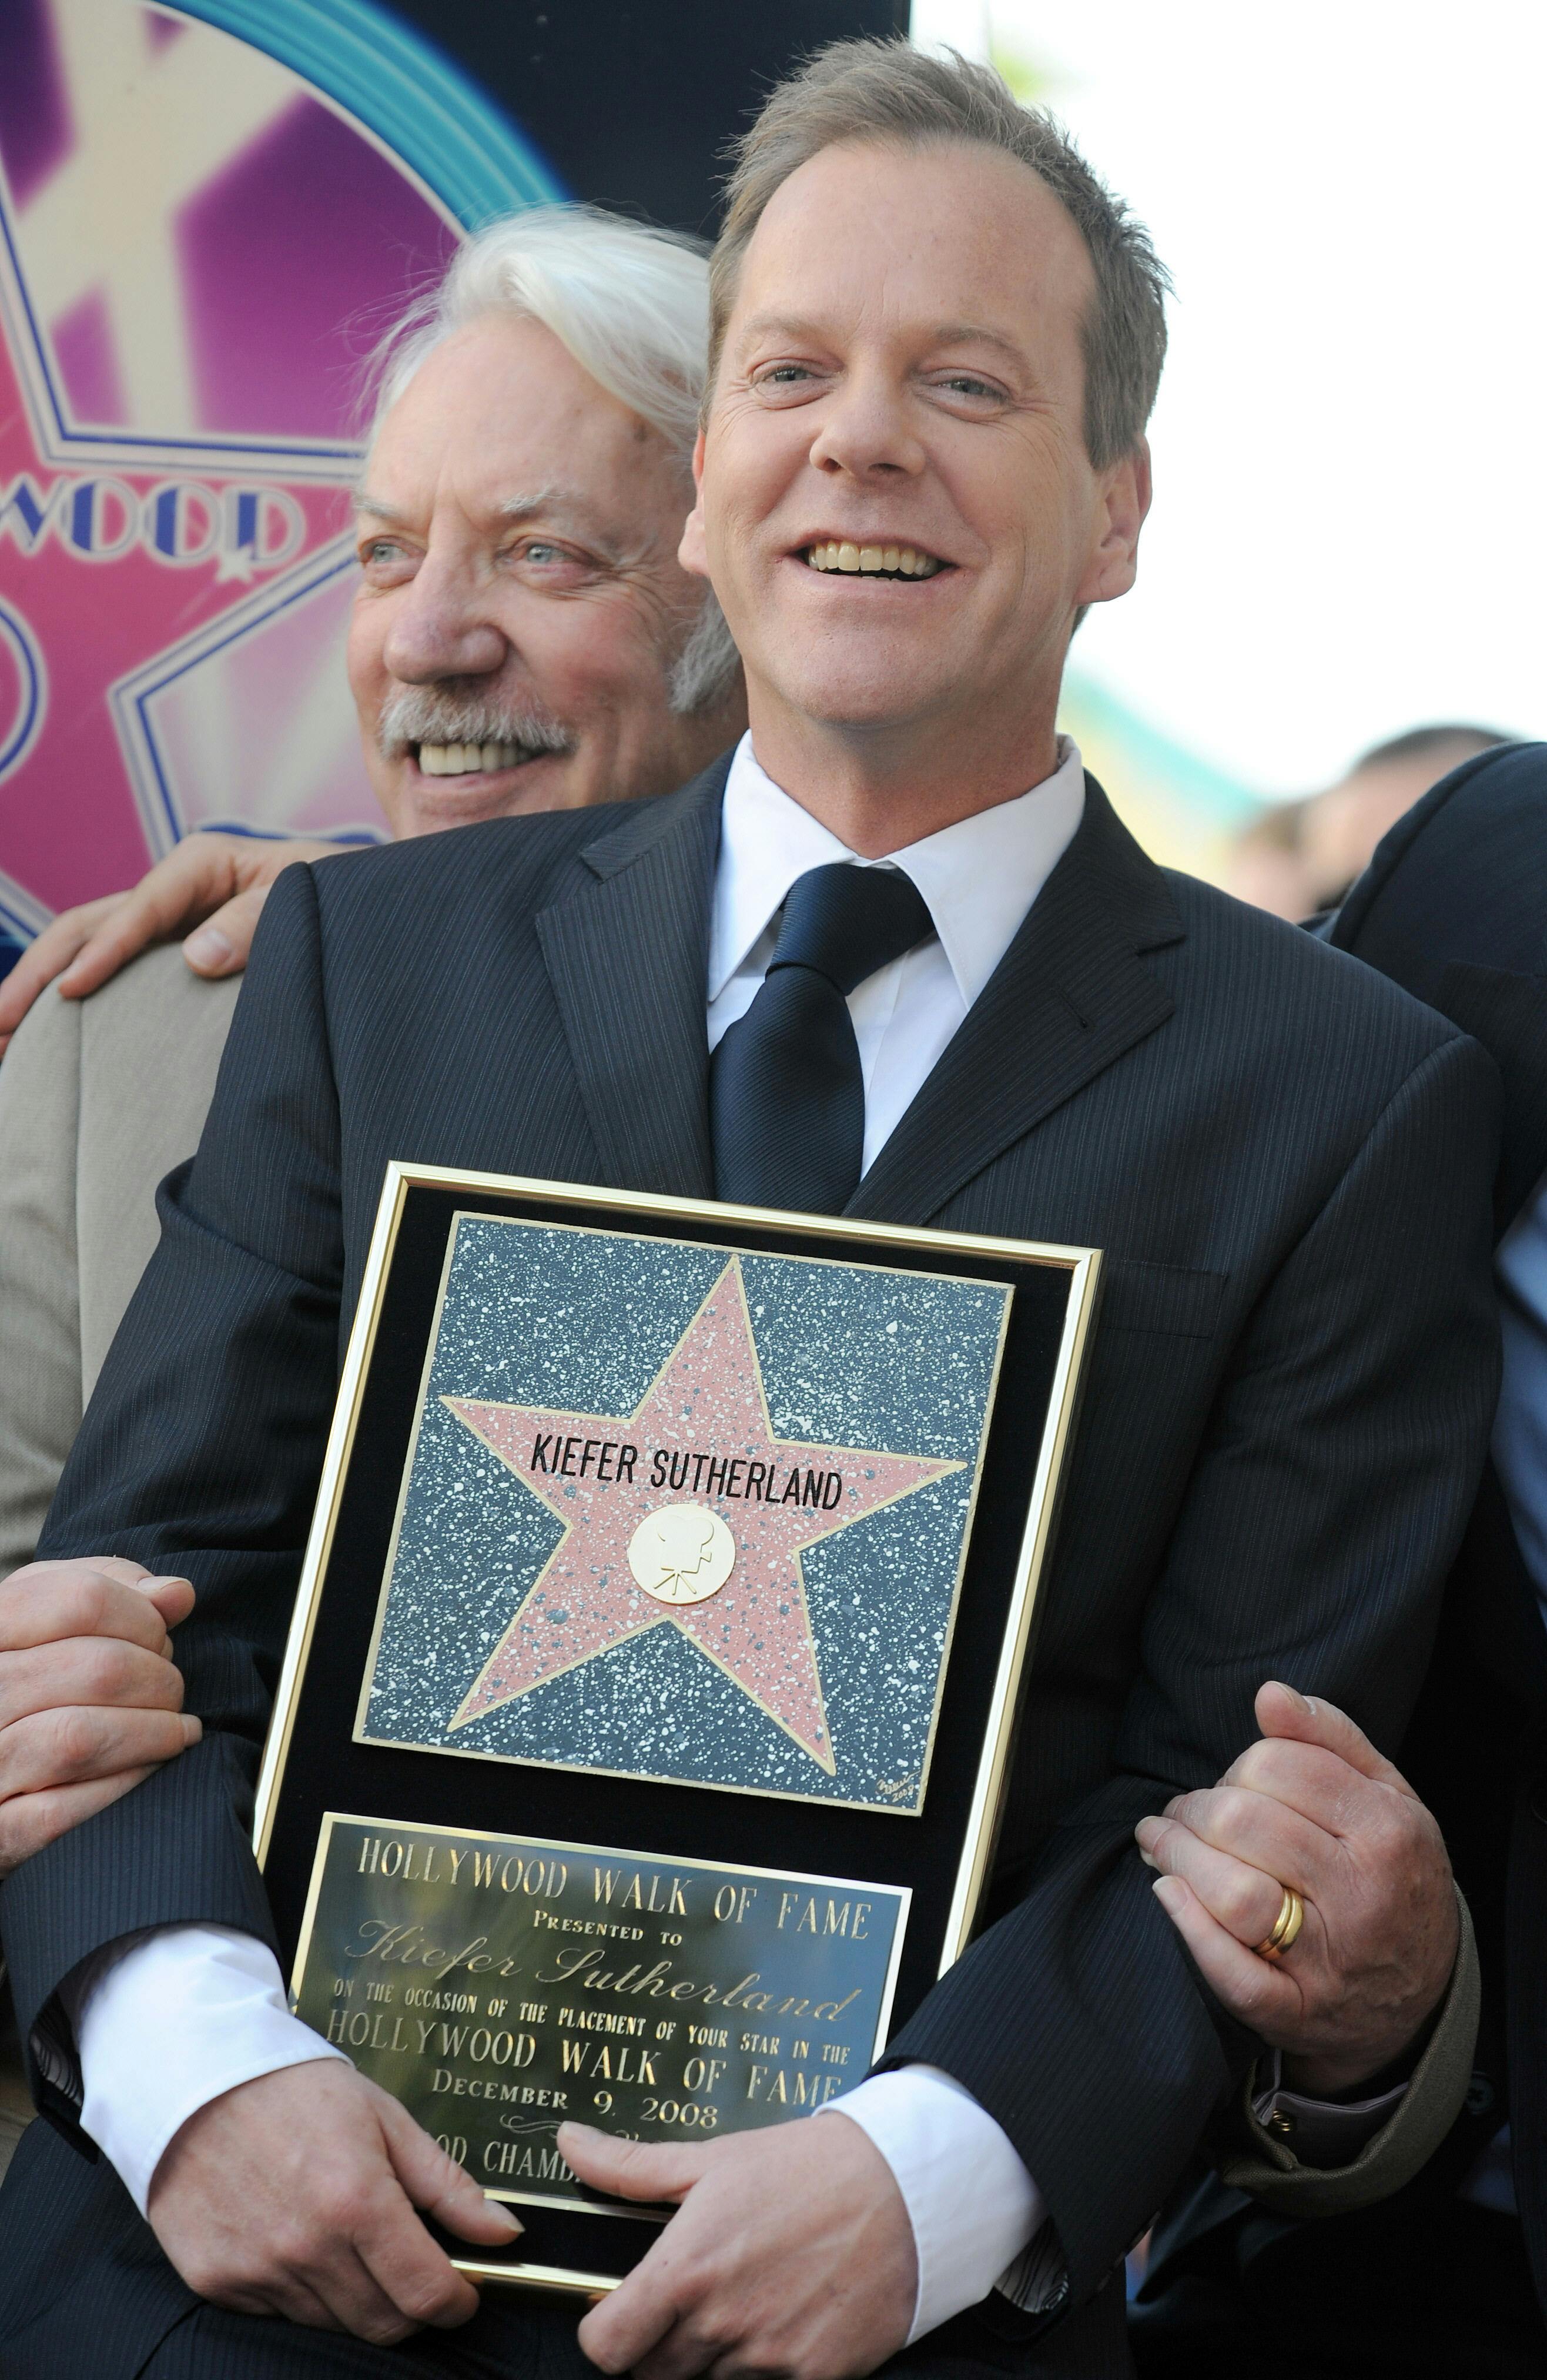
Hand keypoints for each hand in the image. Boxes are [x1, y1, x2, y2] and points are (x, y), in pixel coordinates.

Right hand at [0, 833, 346, 1052]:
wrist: (369, 907)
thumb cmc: (343, 896)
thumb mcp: (311, 899)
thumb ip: (259, 920)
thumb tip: (197, 956)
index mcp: (200, 865)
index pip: (138, 911)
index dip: (102, 953)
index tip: (70, 993)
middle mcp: (171, 892)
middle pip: (85, 927)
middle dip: (37, 976)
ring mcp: (164, 927)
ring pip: (82, 952)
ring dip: (36, 994)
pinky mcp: (166, 961)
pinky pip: (110, 980)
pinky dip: (69, 1009)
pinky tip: (38, 1047)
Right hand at [0, 1558, 201, 1877]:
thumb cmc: (26, 1684)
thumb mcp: (47, 1622)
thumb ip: (109, 1593)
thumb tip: (177, 1594)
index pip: (80, 1599)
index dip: (142, 1615)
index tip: (161, 1632)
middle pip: (97, 1668)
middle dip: (159, 1677)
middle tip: (172, 1687)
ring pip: (80, 1738)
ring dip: (153, 1731)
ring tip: (177, 1729)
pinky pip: (63, 1810)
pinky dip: (124, 1785)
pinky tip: (150, 1767)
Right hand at [149, 2062, 521, 2340]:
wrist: (195, 2075)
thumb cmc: (296, 2088)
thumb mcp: (386, 2118)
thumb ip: (448, 2185)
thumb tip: (505, 2234)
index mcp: (357, 2202)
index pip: (425, 2295)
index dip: (456, 2302)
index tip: (463, 2292)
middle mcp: (307, 2248)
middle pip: (383, 2324)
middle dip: (412, 2306)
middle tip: (412, 2266)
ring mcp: (258, 2271)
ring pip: (333, 2322)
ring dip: (357, 2296)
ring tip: (349, 2238)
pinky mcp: (218, 2282)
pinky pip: (280, 2311)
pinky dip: (302, 2290)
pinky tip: (299, 2238)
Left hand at [568, 2112, 914, 2379]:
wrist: (902, 2188)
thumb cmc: (802, 2167)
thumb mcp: (712, 2159)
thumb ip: (629, 2166)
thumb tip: (569, 2141)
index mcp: (685, 2271)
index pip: (606, 2348)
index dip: (605, 2333)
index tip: (621, 2311)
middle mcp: (721, 2324)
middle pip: (653, 2374)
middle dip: (660, 2343)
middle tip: (692, 2298)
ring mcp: (769, 2359)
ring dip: (714, 2357)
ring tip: (746, 2300)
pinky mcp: (815, 2378)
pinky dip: (765, 2369)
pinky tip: (784, 2320)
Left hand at [1136, 1681, 1456, 2094]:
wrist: (1425, 1991)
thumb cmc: (1392, 1874)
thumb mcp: (1387, 1797)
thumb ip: (1330, 1738)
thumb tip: (1270, 1694)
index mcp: (1386, 1831)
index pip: (1278, 1768)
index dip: (1236, 1765)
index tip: (1227, 1780)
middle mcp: (1362, 1896)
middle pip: (1244, 1823)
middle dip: (1194, 1808)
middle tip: (1180, 1813)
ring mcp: (1329, 1961)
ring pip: (1233, 1894)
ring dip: (1177, 1857)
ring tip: (1159, 1841)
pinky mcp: (1295, 2012)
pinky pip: (1230, 1973)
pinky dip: (1188, 1928)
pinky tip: (1167, 1892)